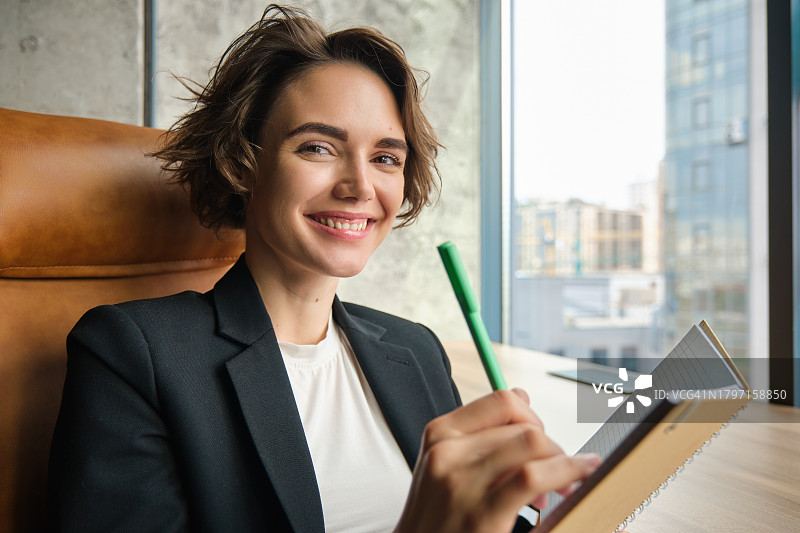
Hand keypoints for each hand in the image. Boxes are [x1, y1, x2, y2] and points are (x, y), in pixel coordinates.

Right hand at [394, 389, 600, 532]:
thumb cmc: (438, 521)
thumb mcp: (448, 467)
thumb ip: (482, 432)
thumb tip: (521, 396)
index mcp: (440, 434)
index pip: (502, 402)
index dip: (532, 417)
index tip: (540, 438)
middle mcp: (447, 452)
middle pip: (522, 424)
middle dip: (550, 444)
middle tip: (557, 469)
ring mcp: (462, 482)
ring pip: (532, 442)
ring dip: (561, 459)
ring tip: (561, 486)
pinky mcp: (482, 513)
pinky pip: (534, 476)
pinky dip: (567, 471)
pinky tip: (578, 476)